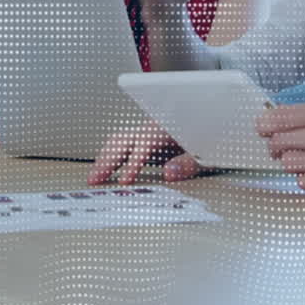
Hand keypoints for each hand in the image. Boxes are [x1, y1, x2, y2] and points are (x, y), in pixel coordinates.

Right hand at [87, 121, 207, 184]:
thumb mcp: (205, 155)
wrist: (211, 123)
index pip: (144, 145)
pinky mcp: (144, 137)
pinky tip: (103, 167)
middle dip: (107, 161)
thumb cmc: (208, 139)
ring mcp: (145, 131)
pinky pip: (122, 143)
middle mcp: (152, 127)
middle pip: (123, 141)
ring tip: (93, 176)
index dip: (133, 164)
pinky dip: (109, 154)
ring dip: (104, 158)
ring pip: (118, 140)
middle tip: (94, 180)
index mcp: (167, 130)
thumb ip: (187, 164)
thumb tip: (168, 174)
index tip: (124, 181)